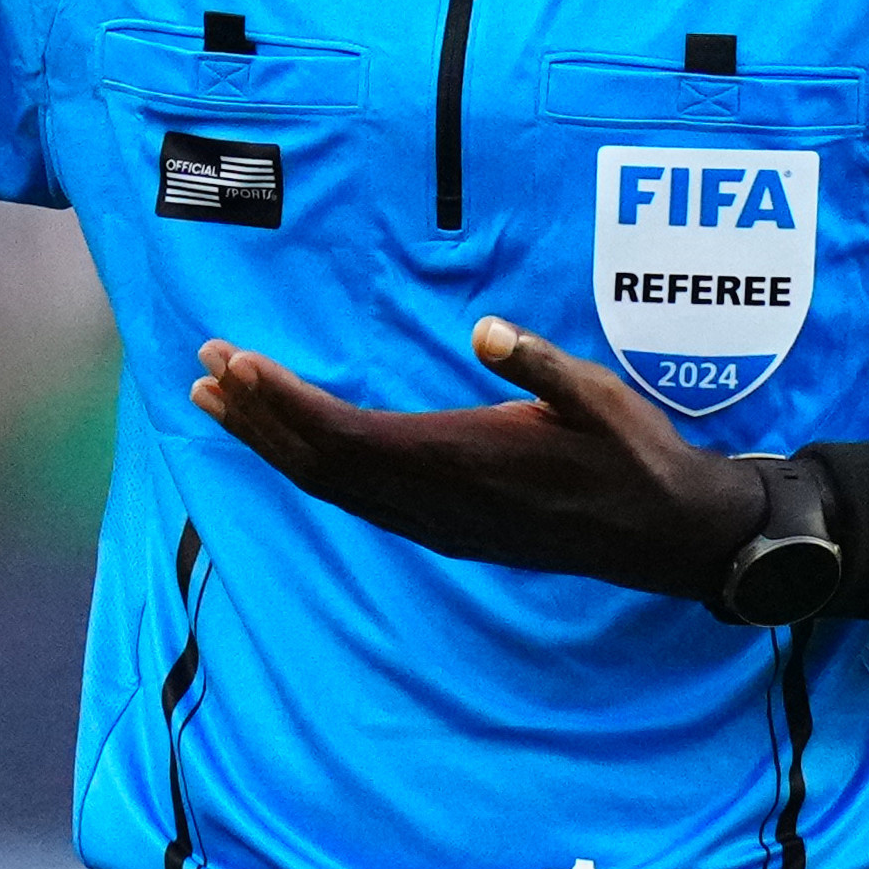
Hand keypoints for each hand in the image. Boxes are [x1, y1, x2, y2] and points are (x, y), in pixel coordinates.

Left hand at [191, 316, 764, 599]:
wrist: (663, 537)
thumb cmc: (634, 457)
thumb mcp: (597, 398)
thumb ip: (538, 365)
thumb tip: (486, 331)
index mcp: (463, 462)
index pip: (344, 434)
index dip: (282, 402)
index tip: (236, 362)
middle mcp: (437, 502)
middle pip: (320, 464)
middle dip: (257, 416)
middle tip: (205, 369)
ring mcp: (438, 523)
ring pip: (332, 486)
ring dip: (273, 444)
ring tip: (222, 401)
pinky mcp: (446, 530)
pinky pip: (358, 500)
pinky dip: (310, 466)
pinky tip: (290, 445)